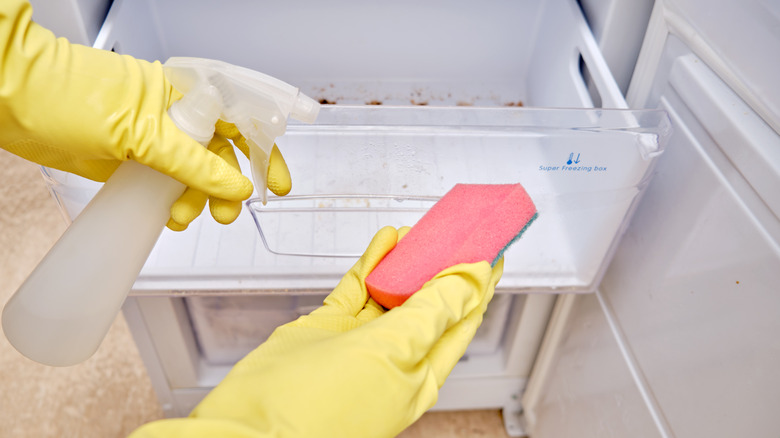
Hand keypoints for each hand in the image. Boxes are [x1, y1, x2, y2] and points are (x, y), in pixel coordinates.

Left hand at [0, 0, 289, 230]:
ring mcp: (153, 140)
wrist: (9, 98)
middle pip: (222, 154)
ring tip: (185, 219)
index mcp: (185, 94)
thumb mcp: (139, 132)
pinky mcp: (132, 162)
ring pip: (194, 175)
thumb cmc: (68, 94)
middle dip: (231, 186)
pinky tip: (170, 218)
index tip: (277, 183)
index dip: (265, 151)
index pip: (241, 119)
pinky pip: (165, 187)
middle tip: (230, 213)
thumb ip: (192, 162)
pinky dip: (173, 204)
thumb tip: (236, 186)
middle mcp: (175, 116)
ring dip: (199, 200)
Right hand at [130, 226, 502, 437]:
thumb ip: (432, 312)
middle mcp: (394, 357)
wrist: (250, 429)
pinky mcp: (328, 331)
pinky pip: (357, 289)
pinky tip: (385, 241)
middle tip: (455, 229)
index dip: (478, 282)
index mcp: (421, 371)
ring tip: (423, 230)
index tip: (491, 247)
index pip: (461, 318)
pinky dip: (371, 263)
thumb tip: (472, 280)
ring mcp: (360, 342)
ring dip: (408, 258)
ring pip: (392, 290)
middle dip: (443, 264)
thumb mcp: (393, 354)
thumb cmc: (324, 413)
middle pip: (428, 300)